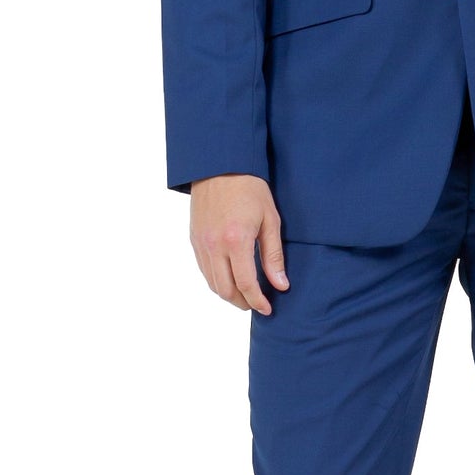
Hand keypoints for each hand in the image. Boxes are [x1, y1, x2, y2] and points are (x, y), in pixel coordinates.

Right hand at [189, 173, 288, 313]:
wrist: (220, 166)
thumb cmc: (250, 189)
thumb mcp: (270, 220)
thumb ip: (273, 256)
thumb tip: (281, 285)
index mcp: (236, 241)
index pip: (246, 284)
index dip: (258, 301)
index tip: (268, 309)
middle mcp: (214, 246)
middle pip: (226, 290)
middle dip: (242, 303)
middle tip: (257, 305)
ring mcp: (201, 243)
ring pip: (212, 283)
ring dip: (228, 295)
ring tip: (245, 295)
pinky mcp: (194, 239)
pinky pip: (204, 270)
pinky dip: (217, 280)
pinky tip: (230, 278)